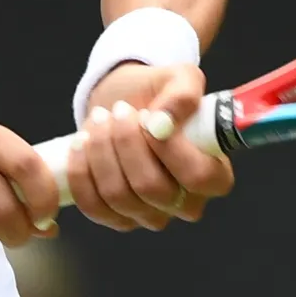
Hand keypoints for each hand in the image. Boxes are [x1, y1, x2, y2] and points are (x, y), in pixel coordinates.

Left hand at [66, 60, 232, 230]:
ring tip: (100, 120)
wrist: (122, 104)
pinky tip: (82, 143)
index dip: (169, 148)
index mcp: (214, 175)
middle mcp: (186, 204)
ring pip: (118, 196)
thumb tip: (165, 120)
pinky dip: (81, 172)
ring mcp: (150, 215)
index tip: (147, 117)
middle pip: (151, 188)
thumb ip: (184, 93)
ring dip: (101, 152)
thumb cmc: (159, 95)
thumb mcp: (180, 79)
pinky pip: (93, 206)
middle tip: (117, 111)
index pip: (198, 177)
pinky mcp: (116, 218)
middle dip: (126, 144)